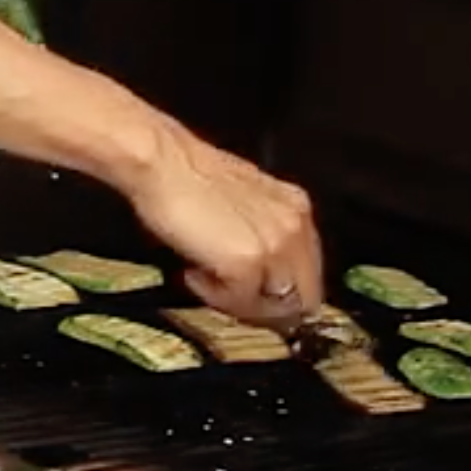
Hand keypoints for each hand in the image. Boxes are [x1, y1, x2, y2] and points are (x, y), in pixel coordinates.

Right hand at [123, 133, 322, 326]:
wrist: (161, 162)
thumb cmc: (188, 176)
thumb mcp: (243, 200)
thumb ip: (262, 231)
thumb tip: (260, 270)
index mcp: (297, 210)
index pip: (310, 273)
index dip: (282, 293)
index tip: (255, 298)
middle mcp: (295, 228)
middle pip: (303, 298)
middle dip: (268, 309)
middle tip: (232, 300)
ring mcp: (275, 247)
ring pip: (275, 307)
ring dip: (241, 303)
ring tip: (207, 281)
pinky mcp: (247, 264)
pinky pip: (240, 303)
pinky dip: (214, 297)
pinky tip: (193, 273)